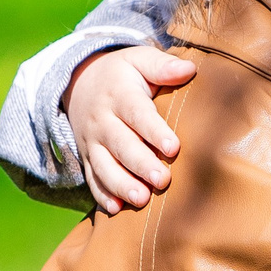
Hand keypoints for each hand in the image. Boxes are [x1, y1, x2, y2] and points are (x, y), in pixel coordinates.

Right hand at [64, 45, 195, 213]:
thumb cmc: (123, 74)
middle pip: (121, 145)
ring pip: (104, 166)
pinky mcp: (88, 158)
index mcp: (119, 95)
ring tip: (141, 199)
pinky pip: (92, 178)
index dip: (154, 132)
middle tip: (162, 180)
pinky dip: (102, 194)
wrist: (80, 83)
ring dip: (121, 184)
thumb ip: (162, 66)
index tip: (174, 147)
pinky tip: (115, 209)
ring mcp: (93, 142)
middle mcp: (103, 121)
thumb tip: (189, 69)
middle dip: (141, 164)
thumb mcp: (138, 60)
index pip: (137, 114)